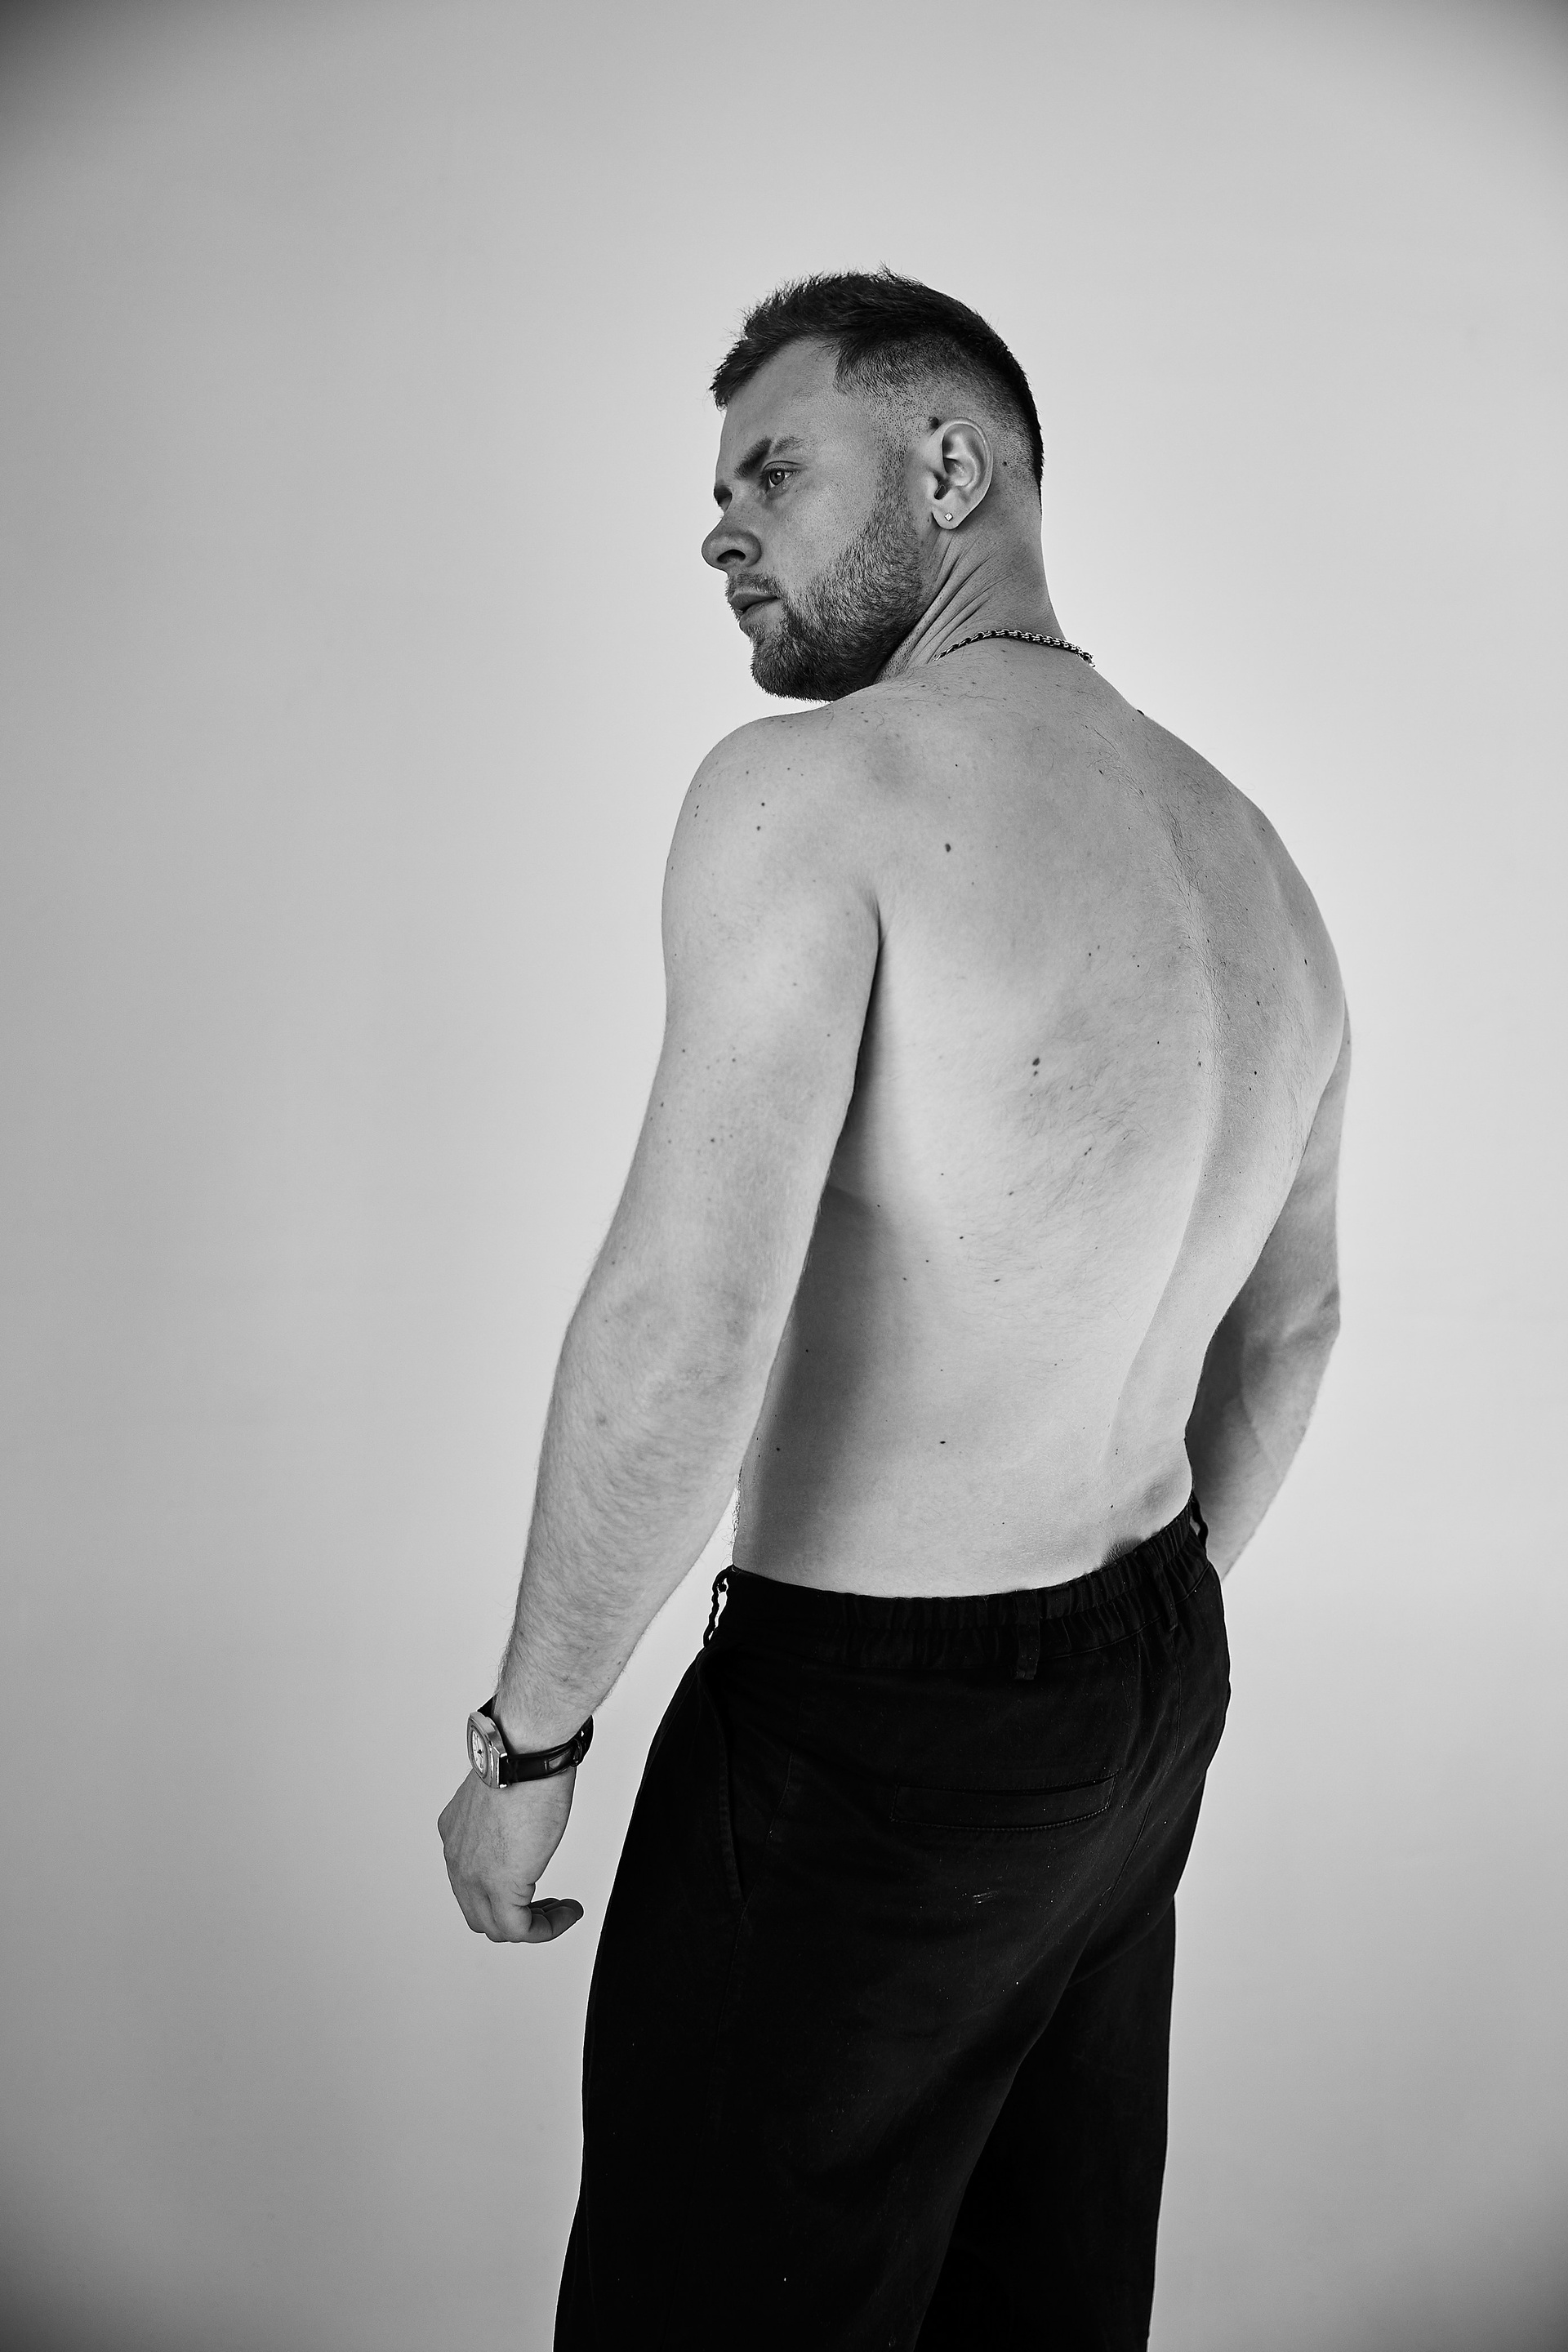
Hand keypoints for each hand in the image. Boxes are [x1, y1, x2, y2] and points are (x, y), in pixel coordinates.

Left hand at [437, 1767, 582, 1943]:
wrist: (524, 1755)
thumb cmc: (522, 1759)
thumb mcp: (506, 1795)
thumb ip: (506, 1816)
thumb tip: (525, 1821)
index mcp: (457, 1833)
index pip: (471, 1880)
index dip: (501, 1889)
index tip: (532, 1880)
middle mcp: (458, 1858)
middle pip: (478, 1910)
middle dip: (514, 1913)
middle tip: (545, 1905)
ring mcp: (474, 1876)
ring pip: (495, 1926)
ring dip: (533, 1925)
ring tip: (561, 1912)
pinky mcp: (500, 1888)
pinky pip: (519, 1930)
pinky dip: (546, 1930)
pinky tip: (567, 1913)